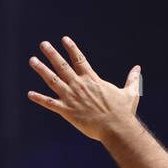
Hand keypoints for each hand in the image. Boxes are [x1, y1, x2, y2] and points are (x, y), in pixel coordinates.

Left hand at [27, 37, 141, 141]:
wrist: (116, 127)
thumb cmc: (123, 112)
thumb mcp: (130, 93)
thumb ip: (132, 79)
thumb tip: (138, 68)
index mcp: (92, 80)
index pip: (79, 59)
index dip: (71, 48)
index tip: (64, 39)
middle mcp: (79, 85)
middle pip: (62, 66)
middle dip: (52, 54)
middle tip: (43, 44)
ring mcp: (72, 97)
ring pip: (53, 80)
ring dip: (41, 70)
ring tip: (32, 60)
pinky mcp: (67, 111)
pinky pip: (50, 103)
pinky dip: (39, 99)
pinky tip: (29, 94)